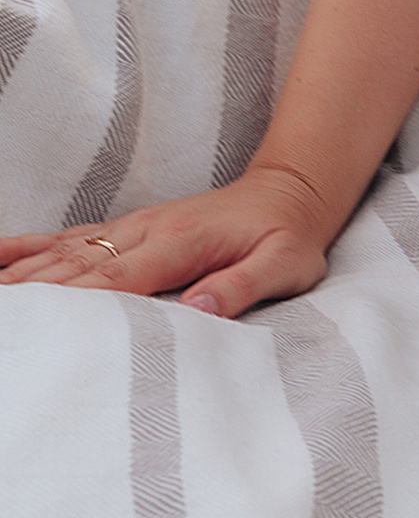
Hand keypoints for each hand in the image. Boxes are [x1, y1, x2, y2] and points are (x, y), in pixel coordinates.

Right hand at [0, 166, 334, 318]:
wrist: (290, 191)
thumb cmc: (289, 237)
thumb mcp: (286, 265)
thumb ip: (243, 286)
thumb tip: (200, 310)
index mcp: (180, 243)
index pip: (118, 279)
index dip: (76, 303)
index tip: (39, 325)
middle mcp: (145, 231)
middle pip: (76, 268)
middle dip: (32, 295)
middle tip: (5, 326)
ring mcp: (130, 228)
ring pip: (62, 253)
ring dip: (21, 275)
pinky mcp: (125, 229)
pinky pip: (67, 238)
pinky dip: (28, 249)